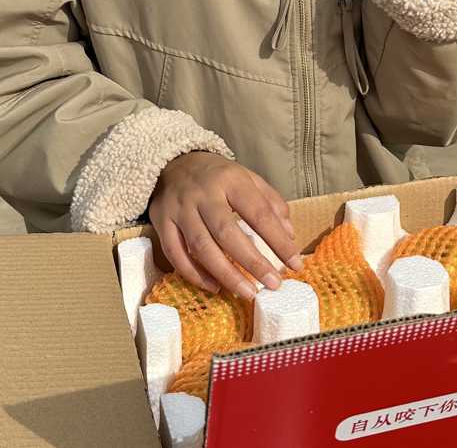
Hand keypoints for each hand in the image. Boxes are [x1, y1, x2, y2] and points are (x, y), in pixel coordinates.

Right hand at [149, 151, 303, 299]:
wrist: (174, 162)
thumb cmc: (218, 176)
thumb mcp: (248, 178)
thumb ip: (271, 203)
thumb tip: (289, 236)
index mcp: (231, 180)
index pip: (258, 214)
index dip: (278, 241)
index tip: (294, 263)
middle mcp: (204, 194)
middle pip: (227, 232)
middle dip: (252, 262)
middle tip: (273, 284)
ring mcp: (180, 209)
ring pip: (201, 246)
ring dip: (225, 274)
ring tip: (248, 293)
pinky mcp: (162, 222)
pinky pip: (175, 254)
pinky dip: (194, 274)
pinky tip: (214, 287)